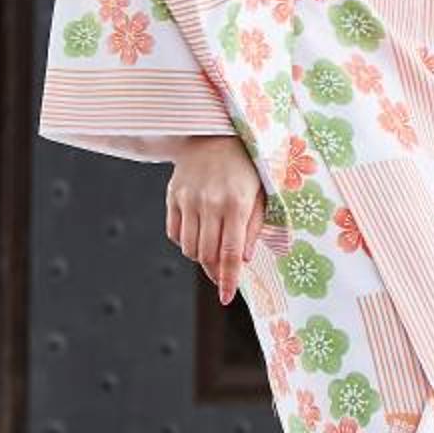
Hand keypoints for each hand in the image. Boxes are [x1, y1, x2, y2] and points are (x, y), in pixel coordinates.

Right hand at [166, 134, 263, 304]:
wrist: (216, 134)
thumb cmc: (247, 167)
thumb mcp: (261, 194)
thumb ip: (253, 227)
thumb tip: (243, 259)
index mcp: (236, 204)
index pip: (229, 253)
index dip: (227, 279)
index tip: (226, 297)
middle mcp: (210, 203)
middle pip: (207, 255)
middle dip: (215, 271)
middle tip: (222, 274)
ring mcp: (188, 200)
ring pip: (190, 248)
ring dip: (201, 257)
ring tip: (212, 248)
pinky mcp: (173, 196)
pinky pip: (174, 234)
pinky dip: (186, 241)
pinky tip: (198, 233)